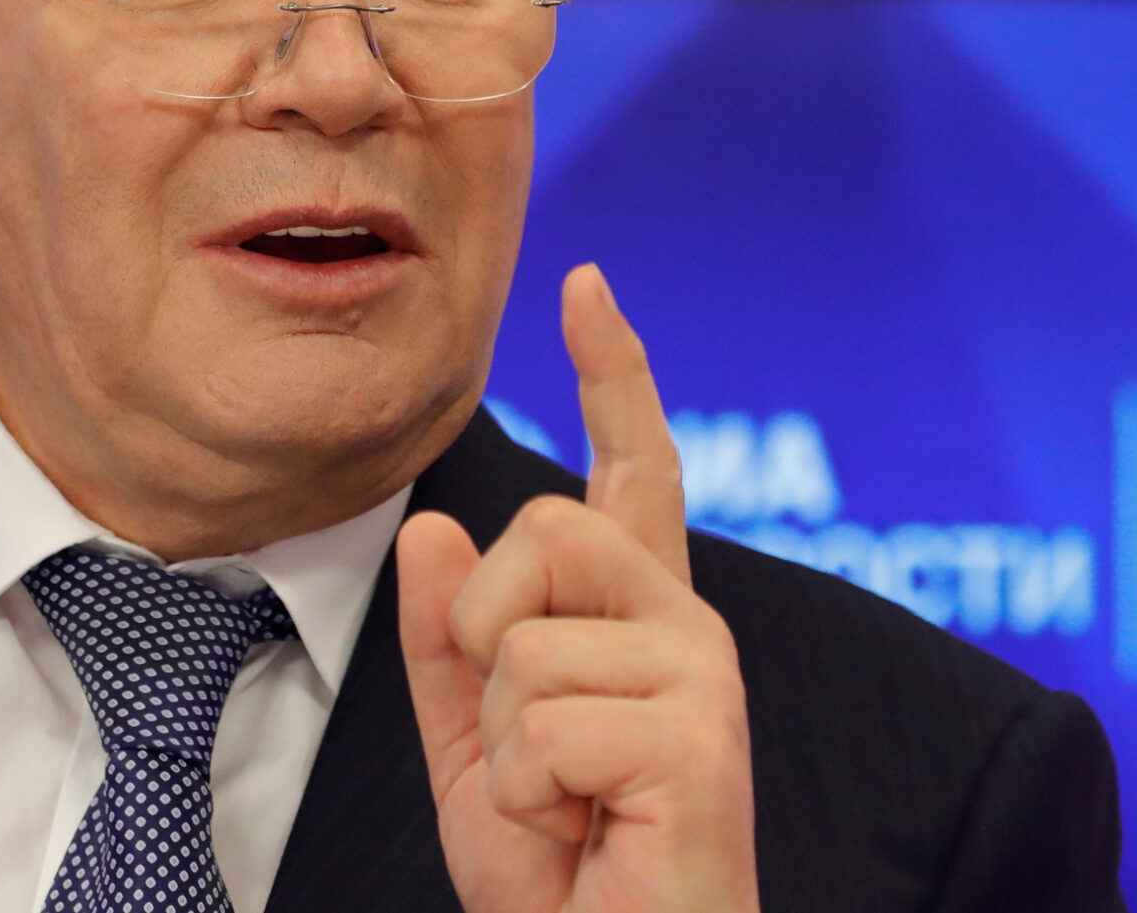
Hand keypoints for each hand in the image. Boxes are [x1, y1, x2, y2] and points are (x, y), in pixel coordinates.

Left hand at [398, 265, 758, 912]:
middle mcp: (685, 625)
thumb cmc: (562, 877)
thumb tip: (434, 529)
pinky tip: (586, 831)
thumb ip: (447, 645)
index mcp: (637, 618)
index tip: (585, 283)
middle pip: (544, 526)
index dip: (612, 371)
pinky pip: (543, 722)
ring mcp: (702, 676)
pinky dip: (529, 797)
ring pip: (525, 636)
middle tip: (522, 744)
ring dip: (506, 743)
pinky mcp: (701, 740)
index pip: (631, 468)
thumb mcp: (474, 752)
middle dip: (485, 633)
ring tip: (563, 806)